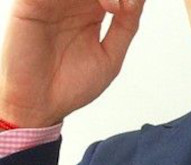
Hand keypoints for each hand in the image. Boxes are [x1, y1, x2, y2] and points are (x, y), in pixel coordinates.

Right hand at [0, 0, 145, 126]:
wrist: (42, 105)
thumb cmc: (71, 85)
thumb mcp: (110, 58)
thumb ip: (126, 28)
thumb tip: (138, 0)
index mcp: (91, 11)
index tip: (134, 8)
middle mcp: (71, 1)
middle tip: (125, 6)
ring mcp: (51, 0)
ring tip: (114, 7)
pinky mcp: (29, 4)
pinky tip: (99, 7)